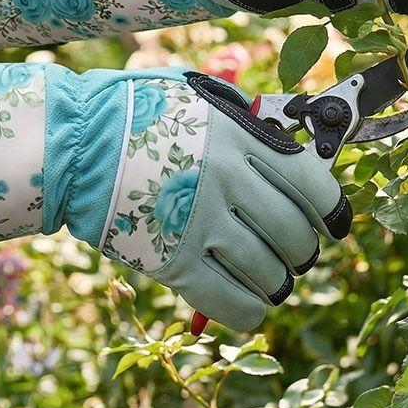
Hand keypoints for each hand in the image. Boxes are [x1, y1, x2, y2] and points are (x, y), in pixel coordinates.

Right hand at [97, 72, 351, 330]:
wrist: (70, 142)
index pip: (311, 183)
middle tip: (295, 251)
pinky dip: (250, 310)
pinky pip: (232, 304)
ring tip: (271, 278)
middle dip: (304, 250)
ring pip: (270, 274)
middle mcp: (227, 182)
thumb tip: (285, 147)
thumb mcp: (193, 96)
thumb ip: (241, 121)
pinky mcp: (172, 263)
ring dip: (279, 281)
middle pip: (295, 234)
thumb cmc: (130, 111)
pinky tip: (248, 302)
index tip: (336, 224)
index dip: (334, 210)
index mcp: (237, 138)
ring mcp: (198, 225)